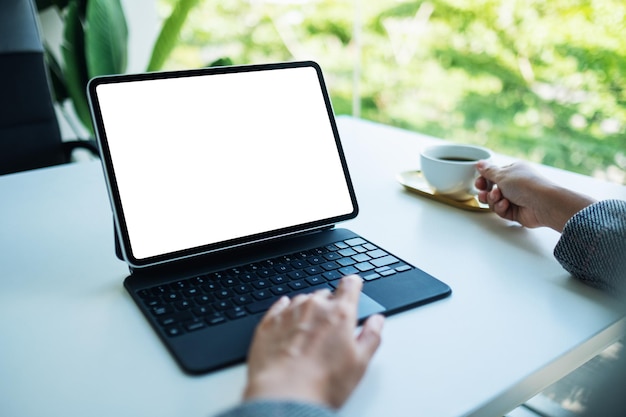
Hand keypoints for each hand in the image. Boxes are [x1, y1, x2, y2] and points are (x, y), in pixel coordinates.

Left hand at [243, 275, 384, 408]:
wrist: (283, 395)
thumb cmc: (322, 383)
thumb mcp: (360, 363)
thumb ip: (371, 336)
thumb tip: (377, 321)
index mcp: (339, 313)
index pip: (349, 285)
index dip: (353, 284)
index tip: (353, 286)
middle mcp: (313, 306)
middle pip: (325, 294)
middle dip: (329, 306)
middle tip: (331, 329)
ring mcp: (289, 312)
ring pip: (302, 301)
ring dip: (307, 311)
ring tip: (309, 336)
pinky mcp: (268, 323)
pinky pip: (280, 308)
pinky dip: (286, 312)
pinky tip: (289, 326)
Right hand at [475, 161, 595, 231]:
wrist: (543, 203)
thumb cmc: (526, 185)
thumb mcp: (502, 175)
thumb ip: (488, 171)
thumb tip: (479, 163)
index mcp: (513, 171)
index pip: (493, 175)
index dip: (484, 180)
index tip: (479, 183)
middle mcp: (514, 185)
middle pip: (491, 189)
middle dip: (486, 192)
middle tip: (484, 192)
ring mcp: (515, 199)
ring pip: (494, 201)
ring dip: (493, 199)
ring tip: (497, 197)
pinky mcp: (515, 212)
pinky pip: (501, 210)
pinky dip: (501, 207)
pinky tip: (506, 205)